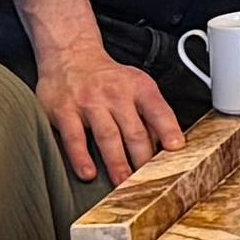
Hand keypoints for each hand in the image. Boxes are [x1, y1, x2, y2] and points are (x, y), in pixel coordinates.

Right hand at [35, 33, 184, 188]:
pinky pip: (75, 138)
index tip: (176, 148)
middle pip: (134, 131)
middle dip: (143, 159)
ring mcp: (89, 102)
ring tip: (124, 183)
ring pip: (108, 137)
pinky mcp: (64, 111)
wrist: (71, 55)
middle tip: (149, 182)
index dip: (169, 130)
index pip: (158, 110)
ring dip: (117, 163)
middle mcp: (115, 94)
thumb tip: (166, 146)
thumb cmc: (108, 78)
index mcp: (138, 88)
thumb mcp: (136, 85)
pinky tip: (89, 173)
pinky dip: (82, 158)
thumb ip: (150, 114)